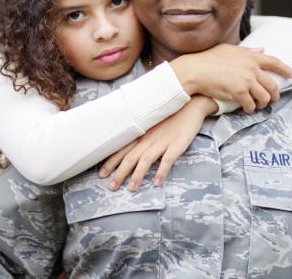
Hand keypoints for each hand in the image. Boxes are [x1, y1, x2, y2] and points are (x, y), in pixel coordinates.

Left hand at [98, 95, 215, 191]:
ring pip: (145, 160)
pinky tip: (157, 183)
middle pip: (130, 157)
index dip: (111, 162)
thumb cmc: (171, 112)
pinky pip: (167, 160)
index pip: (122, 149)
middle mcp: (149, 138)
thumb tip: (129, 142)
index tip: (100, 174)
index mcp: (142, 132)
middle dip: (119, 173)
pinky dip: (161, 172)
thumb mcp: (152, 119)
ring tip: (131, 189)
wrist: (191, 102)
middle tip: (111, 187)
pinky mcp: (177, 144)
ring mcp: (163, 141)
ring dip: (137, 175)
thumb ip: (142, 131)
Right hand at [171, 44, 291, 112]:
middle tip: (273, 100)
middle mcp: (251, 68)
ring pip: (264, 96)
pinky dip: (249, 109)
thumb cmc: (208, 59)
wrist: (195, 70)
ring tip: (258, 106)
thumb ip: (247, 51)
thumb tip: (261, 49)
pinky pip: (250, 105)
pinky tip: (246, 110)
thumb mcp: (229, 50)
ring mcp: (246, 80)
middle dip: (275, 94)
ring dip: (262, 104)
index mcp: (250, 56)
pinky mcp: (239, 92)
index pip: (274, 62)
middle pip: (272, 84)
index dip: (285, 69)